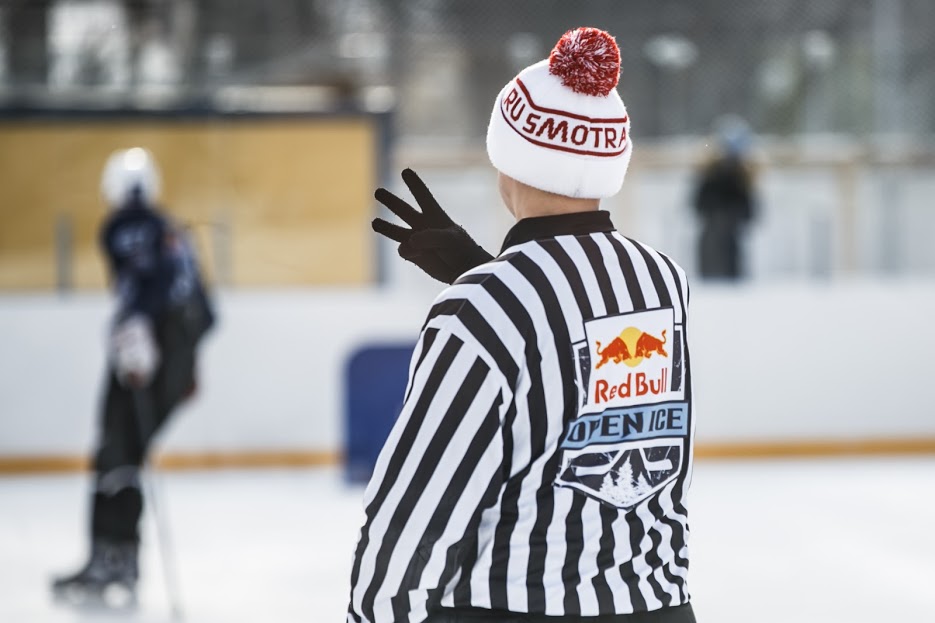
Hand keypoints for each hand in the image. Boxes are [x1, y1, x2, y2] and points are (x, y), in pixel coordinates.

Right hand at [373, 169, 493, 284]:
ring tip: (374, 222)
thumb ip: (430, 237)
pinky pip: (403, 250)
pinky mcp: (413, 255)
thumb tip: (410, 240)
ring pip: (396, 230)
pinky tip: (416, 253)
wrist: (464, 271)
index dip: (414, 184)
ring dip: (385, 227)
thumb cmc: (461, 250)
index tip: (405, 171)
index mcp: (435, 215)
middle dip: (390, 201)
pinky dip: (407, 250)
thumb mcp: (450, 239)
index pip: (422, 196)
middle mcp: (423, 225)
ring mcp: (416, 240)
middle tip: (377, 191)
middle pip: (403, 210)